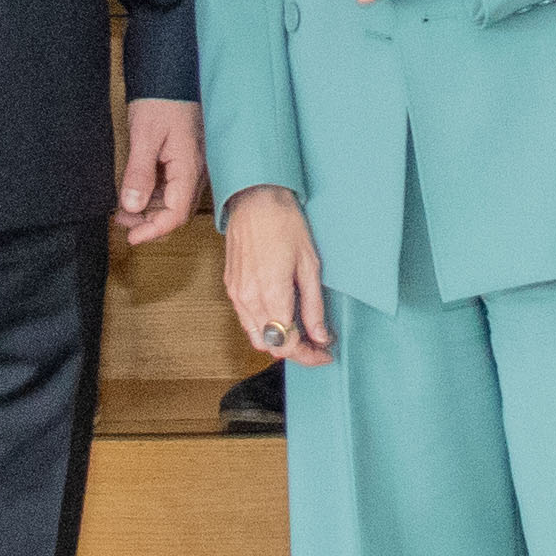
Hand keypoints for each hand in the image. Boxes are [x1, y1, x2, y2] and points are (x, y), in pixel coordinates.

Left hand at [118, 97, 206, 244]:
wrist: (172, 74)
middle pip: (176, 211)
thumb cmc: (163, 100)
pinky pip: (171, 186)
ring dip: (149, 209)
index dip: (154, 231)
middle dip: (149, 222)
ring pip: (173, 200)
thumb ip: (139, 173)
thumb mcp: (145, 136)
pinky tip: (135, 192)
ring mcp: (191, 165)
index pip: (176, 214)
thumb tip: (132, 206)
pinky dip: (152, 194)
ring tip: (123, 210)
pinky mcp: (184, 159)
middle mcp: (195, 170)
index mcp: (189, 167)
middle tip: (121, 223)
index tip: (132, 238)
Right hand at [223, 183, 333, 363]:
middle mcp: (249, 299)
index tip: (324, 353)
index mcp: (271, 295)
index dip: (308, 356)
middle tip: (317, 344)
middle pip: (270, 346)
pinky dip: (263, 327)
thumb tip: (321, 336)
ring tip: (301, 331)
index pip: (287, 345)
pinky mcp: (231, 286)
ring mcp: (236, 294)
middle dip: (295, 351)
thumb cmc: (284, 224)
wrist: (255, 199)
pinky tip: (281, 315)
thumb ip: (313, 306)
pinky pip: (246, 320)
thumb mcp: (310, 265)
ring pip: (256, 337)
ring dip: (277, 341)